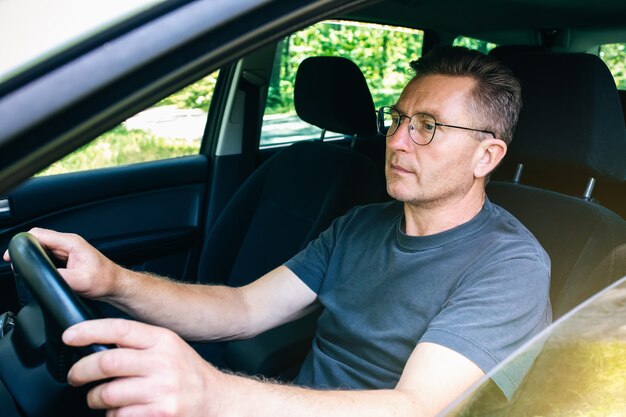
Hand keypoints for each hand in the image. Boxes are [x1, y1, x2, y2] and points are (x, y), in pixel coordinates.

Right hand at [3, 228, 120, 299]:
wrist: (116, 285)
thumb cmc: (105, 280)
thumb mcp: (80, 281)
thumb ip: (60, 277)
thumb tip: (43, 276)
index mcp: (71, 242)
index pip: (39, 234)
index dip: (23, 243)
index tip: (13, 254)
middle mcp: (69, 243)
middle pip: (38, 239)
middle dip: (25, 249)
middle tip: (15, 263)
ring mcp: (68, 250)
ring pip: (43, 247)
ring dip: (32, 255)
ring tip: (24, 266)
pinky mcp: (67, 258)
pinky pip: (48, 255)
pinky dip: (39, 260)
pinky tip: (37, 269)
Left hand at [63, 319, 220, 416]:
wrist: (217, 400)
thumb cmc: (189, 375)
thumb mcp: (170, 348)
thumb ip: (140, 343)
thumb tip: (98, 343)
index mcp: (163, 340)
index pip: (120, 329)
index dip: (89, 331)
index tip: (69, 336)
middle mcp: (164, 362)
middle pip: (107, 362)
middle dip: (81, 371)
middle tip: (75, 376)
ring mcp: (162, 390)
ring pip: (108, 393)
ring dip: (95, 398)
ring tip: (99, 398)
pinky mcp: (160, 414)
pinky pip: (119, 416)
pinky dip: (112, 416)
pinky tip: (120, 411)